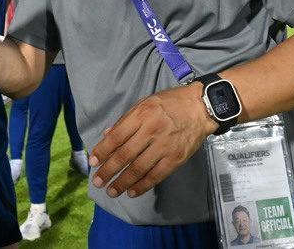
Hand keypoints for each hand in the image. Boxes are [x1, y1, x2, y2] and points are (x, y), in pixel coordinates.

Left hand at [89, 83, 213, 198]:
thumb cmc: (170, 103)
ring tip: (112, 190)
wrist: (201, 108)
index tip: (93, 162)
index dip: (102, 151)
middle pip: (124, 155)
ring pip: (138, 168)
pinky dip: (142, 185)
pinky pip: (156, 175)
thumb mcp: (145, 103)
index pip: (116, 137)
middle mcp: (151, 130)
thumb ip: (126, 120)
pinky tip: (131, 191)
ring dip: (122, 182)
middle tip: (98, 182)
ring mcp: (164, 146)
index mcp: (141, 114)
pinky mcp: (176, 158)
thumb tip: (107, 135)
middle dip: (108, 170)